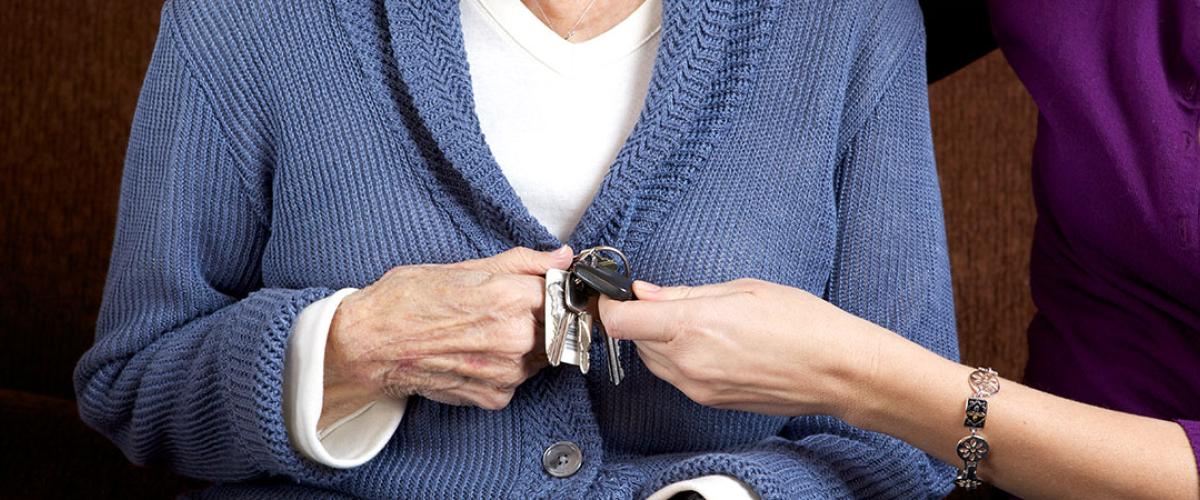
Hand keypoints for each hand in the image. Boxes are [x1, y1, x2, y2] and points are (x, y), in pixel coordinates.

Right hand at [321, 246, 572, 426]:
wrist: (370, 344)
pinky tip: (477, 354)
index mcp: (510, 297)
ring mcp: (506, 371)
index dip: (551, 288)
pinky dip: (504, 369)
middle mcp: (514, 337)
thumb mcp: (465, 267)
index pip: (562, 292)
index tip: (542, 288)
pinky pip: (518, 380)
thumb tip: (561, 257)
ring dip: (525, 344)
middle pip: (556, 325)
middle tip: (505, 310)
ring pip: (540, 354)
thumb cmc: (407, 301)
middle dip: (539, 316)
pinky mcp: (495, 396)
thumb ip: (522, 263)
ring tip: (485, 332)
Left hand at [598, 278, 886, 417]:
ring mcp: (698, 387)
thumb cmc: (802, 323)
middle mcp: (688, 362)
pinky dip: (678, 357)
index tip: (617, 293)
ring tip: (694, 320)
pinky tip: (708, 342)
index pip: (621, 322)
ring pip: (652, 360)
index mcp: (693, 326)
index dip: (611, 305)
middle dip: (640, 319)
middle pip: (633, 340)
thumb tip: (645, 292)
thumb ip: (685, 293)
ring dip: (657, 339)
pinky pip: (675, 376)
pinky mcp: (709, 400)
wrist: (837, 370)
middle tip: (662, 298)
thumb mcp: (742, 289)